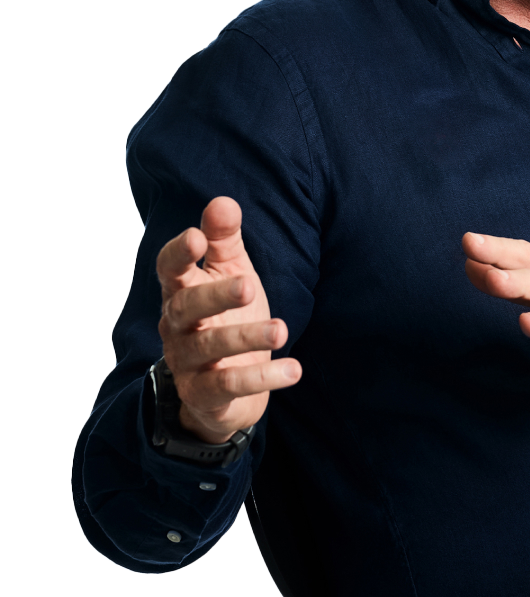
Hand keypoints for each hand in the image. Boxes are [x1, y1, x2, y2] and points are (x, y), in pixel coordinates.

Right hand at [156, 197, 300, 443]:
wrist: (223, 390)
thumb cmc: (227, 317)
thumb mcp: (231, 273)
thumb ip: (225, 240)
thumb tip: (222, 202)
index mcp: (182, 292)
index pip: (169, 270)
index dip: (178, 254)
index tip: (196, 237)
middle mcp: (177, 327)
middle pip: (188, 307)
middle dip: (216, 295)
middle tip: (248, 285)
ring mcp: (188, 362)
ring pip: (211, 347)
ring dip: (247, 337)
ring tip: (281, 330)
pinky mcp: (205, 394)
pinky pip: (229, 386)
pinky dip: (262, 378)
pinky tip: (294, 370)